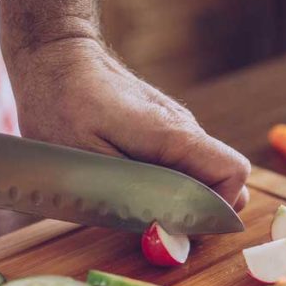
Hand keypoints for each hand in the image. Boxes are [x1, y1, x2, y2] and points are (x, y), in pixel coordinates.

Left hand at [5, 37, 250, 209]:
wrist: (53, 55)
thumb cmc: (59, 105)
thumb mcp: (88, 160)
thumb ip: (135, 196)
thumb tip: (171, 230)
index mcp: (172, 134)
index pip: (232, 174)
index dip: (216, 209)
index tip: (179, 224)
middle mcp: (185, 129)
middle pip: (226, 180)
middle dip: (201, 212)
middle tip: (157, 221)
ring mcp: (177, 127)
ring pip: (204, 176)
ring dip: (180, 200)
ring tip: (133, 200)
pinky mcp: (164, 130)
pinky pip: (183, 167)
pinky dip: (167, 186)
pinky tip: (129, 183)